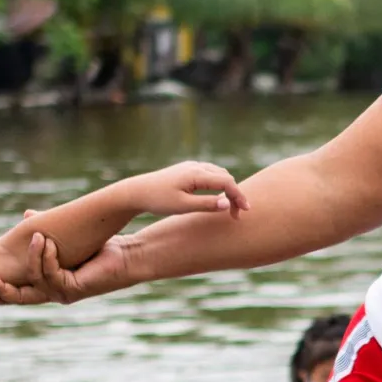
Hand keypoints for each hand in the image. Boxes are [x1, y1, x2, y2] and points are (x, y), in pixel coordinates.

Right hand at [0, 229, 138, 305]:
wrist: (127, 255)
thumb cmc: (100, 245)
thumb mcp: (65, 237)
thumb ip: (44, 231)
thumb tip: (27, 215)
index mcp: (51, 284)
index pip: (20, 290)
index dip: (1, 290)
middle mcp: (55, 293)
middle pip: (21, 298)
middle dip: (2, 290)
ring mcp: (64, 294)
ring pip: (36, 280)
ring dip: (33, 257)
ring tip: (37, 237)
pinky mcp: (74, 289)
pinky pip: (51, 275)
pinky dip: (47, 258)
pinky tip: (49, 243)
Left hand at [119, 160, 245, 220]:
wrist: (137, 192)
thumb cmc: (158, 200)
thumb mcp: (183, 207)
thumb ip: (206, 205)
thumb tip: (227, 204)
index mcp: (196, 174)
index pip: (226, 182)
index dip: (238, 196)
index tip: (244, 211)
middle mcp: (196, 166)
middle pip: (225, 177)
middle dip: (235, 194)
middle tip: (237, 214)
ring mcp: (191, 166)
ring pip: (218, 174)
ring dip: (227, 189)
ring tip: (230, 207)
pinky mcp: (186, 170)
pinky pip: (209, 174)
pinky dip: (218, 184)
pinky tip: (218, 196)